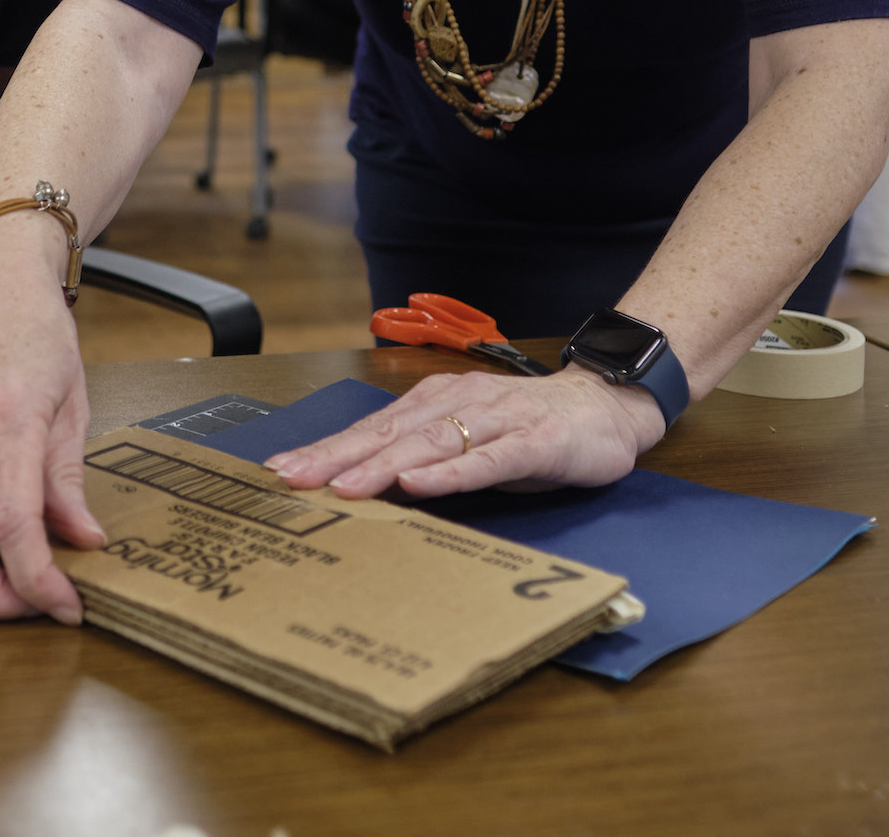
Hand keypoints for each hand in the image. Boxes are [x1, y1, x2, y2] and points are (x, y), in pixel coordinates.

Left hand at [264, 366, 664, 500]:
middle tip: (293, 478)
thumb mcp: (468, 441)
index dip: (327, 447)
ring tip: (342, 485)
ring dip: (383, 465)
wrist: (607, 406)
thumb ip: (422, 458)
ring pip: (431, 444)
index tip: (281, 467)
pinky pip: (487, 460)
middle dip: (338, 456)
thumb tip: (363, 484)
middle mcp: (460, 403)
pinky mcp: (533, 442)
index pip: (373, 428)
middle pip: (390, 433)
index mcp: (437, 403)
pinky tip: (418, 484)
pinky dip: (451, 473)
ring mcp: (497, 420)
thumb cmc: (529, 429)